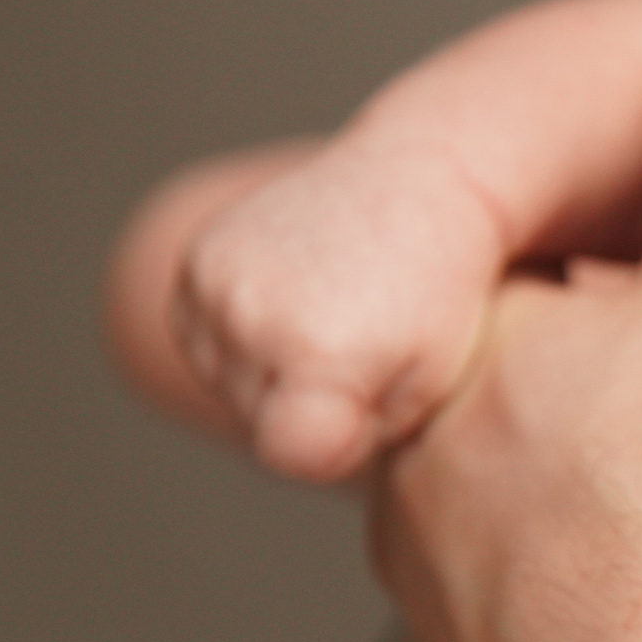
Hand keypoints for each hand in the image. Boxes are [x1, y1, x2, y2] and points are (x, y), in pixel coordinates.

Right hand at [171, 127, 514, 480]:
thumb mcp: (432, 380)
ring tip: (336, 320)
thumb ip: (359, 434)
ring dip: (273, 368)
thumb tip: (291, 455)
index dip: (337, 442)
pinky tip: (302, 299)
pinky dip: (244, 330)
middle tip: (367, 350)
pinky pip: (203, 330)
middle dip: (310, 404)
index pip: (290, 451)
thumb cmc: (444, 296)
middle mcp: (254, 315)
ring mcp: (215, 281)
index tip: (375, 399)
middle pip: (259, 417)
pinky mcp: (197, 258)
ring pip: (225, 376)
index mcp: (320, 353)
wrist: (419, 186)